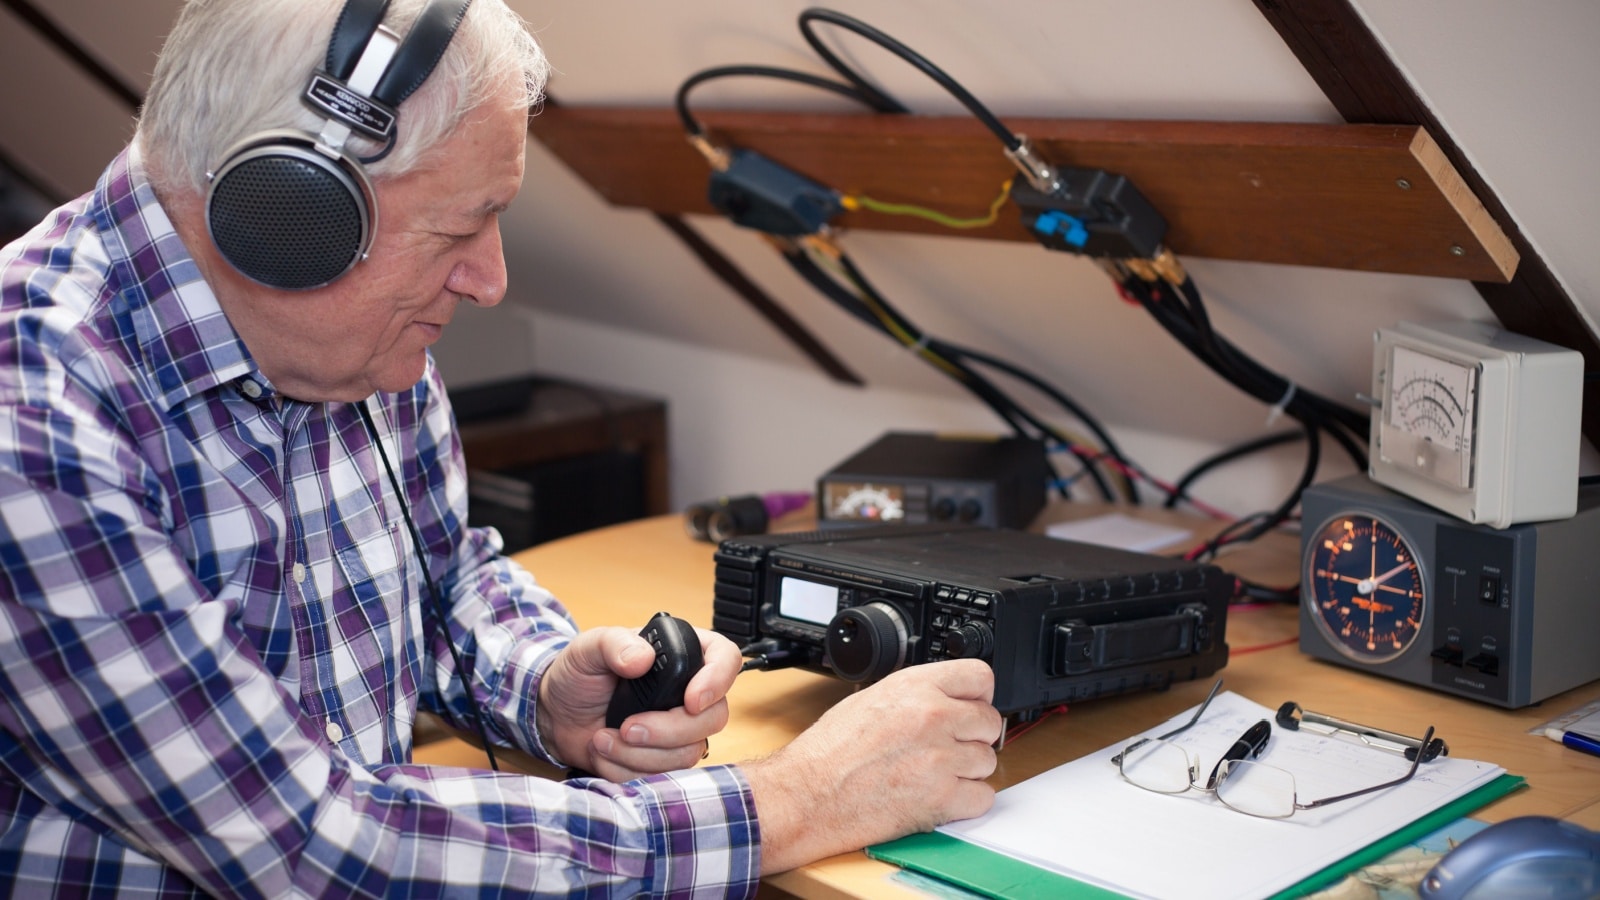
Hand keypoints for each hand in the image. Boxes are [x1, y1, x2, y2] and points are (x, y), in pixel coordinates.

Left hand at [537, 625, 740, 779]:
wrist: (556, 714)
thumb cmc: (578, 674)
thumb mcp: (589, 647)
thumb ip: (614, 643)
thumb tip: (642, 658)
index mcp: (682, 653)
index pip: (725, 660)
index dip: (717, 682)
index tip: (691, 701)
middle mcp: (688, 691)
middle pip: (713, 718)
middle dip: (668, 730)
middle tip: (629, 727)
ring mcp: (679, 729)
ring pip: (688, 753)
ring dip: (640, 753)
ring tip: (604, 737)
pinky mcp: (663, 759)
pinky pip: (662, 775)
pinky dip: (627, 768)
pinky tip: (605, 750)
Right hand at [741, 659, 1002, 873]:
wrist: (808, 795)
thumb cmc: (829, 752)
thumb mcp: (872, 699)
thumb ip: (916, 695)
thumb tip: (946, 698)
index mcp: (915, 687)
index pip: (980, 677)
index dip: (977, 695)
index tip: (970, 707)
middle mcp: (933, 717)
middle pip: (989, 721)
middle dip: (972, 736)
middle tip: (948, 747)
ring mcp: (940, 758)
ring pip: (988, 761)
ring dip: (968, 770)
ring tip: (935, 774)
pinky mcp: (942, 798)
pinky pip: (983, 797)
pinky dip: (967, 801)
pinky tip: (941, 796)